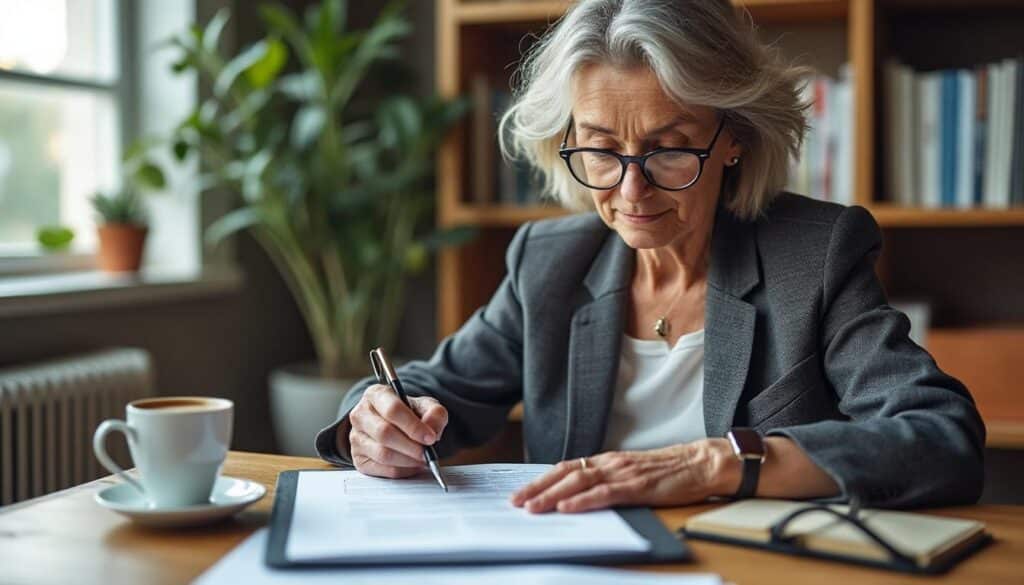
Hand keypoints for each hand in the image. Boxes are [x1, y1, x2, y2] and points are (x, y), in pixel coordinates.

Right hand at [348, 384, 447, 478]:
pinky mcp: (358, 459)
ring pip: (382, 454)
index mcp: (376, 394)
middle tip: (427, 453)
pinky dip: (401, 471)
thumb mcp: (426, 406)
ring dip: (407, 460)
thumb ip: (434, 414)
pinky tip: (412, 465)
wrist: (395, 425)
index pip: (392, 410)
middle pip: (384, 433)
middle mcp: (360, 414)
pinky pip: (381, 469)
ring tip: (422, 459)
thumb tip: (431, 431)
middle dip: (411, 446)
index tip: (430, 437)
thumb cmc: (409, 413)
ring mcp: (355, 438)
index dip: (413, 426)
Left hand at [510, 440, 732, 512]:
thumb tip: (580, 497)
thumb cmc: (669, 472)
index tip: (522, 492)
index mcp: (607, 460)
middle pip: (565, 473)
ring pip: (579, 482)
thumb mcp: (631, 473)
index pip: (566, 467)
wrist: (700, 463)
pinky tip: (568, 507)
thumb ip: (608, 481)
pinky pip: (604, 493)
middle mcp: (610, 462)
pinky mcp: (637, 486)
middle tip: (515, 502)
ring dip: (553, 495)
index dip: (542, 479)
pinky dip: (583, 500)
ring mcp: (622, 473)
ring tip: (533, 507)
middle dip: (538, 488)